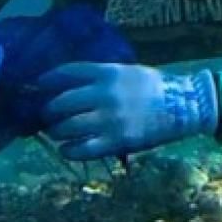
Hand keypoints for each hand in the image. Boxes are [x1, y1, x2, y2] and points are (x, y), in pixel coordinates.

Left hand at [37, 63, 217, 160]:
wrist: (184, 105)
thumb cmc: (153, 86)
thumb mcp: (126, 71)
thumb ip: (100, 76)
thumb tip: (69, 84)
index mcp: (107, 72)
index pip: (66, 73)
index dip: (47, 79)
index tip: (37, 84)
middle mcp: (104, 94)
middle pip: (61, 102)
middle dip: (48, 110)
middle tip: (47, 114)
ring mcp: (110, 119)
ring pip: (67, 127)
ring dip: (56, 131)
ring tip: (56, 132)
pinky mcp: (117, 141)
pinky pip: (82, 149)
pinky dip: (69, 151)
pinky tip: (66, 149)